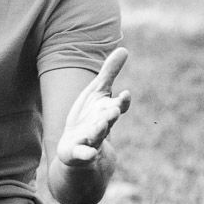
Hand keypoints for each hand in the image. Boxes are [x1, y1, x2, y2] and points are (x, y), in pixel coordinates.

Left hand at [55, 47, 131, 165]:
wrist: (78, 149)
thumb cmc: (89, 116)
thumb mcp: (97, 92)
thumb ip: (110, 73)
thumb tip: (124, 49)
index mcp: (107, 112)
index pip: (118, 106)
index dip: (122, 101)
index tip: (125, 94)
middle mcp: (101, 126)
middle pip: (108, 120)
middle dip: (110, 116)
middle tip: (114, 110)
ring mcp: (90, 140)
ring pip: (96, 135)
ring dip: (99, 130)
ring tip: (100, 125)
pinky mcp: (78, 153)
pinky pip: (83, 154)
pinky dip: (86, 154)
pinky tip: (88, 153)